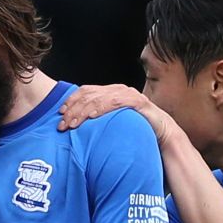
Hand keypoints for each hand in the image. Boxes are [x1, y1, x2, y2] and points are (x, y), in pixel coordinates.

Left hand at [58, 84, 172, 144]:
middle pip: (89, 94)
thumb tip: (75, 125)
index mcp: (110, 92)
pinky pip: (116, 102)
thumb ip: (99, 119)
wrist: (162, 132)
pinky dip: (102, 107)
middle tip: (63, 124)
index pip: (85, 91)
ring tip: (73, 123)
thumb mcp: (113, 122)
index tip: (60, 114)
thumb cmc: (136, 128)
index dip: (71, 100)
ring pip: (99, 98)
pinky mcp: (137, 101)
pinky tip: (92, 116)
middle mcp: (117, 89)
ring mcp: (128, 94)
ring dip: (83, 111)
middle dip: (73, 109)